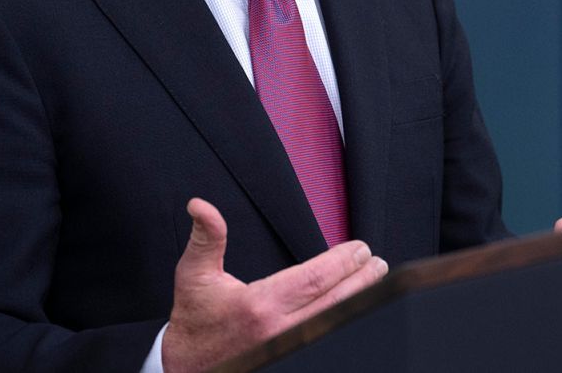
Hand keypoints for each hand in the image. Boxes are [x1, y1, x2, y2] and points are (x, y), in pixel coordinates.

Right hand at [162, 198, 388, 371]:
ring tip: (375, 279)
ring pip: (334, 321)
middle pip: (335, 302)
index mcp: (259, 306)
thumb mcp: (193, 274)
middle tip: (376, 262)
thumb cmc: (193, 320)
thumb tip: (200, 206)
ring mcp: (287, 350)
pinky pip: (324, 338)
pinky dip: (342, 321)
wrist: (185, 369)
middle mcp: (279, 332)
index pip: (314, 279)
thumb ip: (206, 237)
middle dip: (361, 280)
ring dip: (359, 299)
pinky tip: (355, 308)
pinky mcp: (289, 359)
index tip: (359, 248)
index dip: (341, 262)